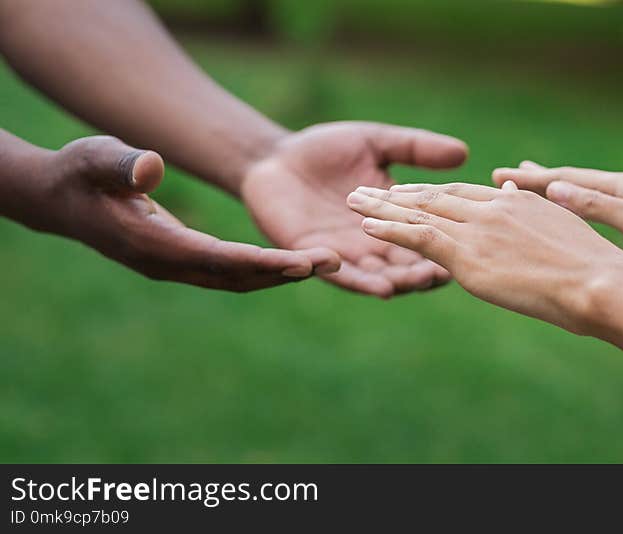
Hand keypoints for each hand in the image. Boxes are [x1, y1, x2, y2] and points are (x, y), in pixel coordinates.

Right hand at [18, 136, 339, 290]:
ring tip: (330, 263)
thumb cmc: (79, 173)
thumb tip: (151, 168)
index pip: (216, 258)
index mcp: (152, 243)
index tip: (301, 264)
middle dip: (286, 272)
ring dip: (281, 273)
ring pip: (237, 278)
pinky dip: (264, 269)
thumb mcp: (95, 158)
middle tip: (335, 263)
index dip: (261, 262)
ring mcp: (175, 267)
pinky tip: (296, 261)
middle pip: (237, 276)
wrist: (61, 200)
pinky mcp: (182, 262)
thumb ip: (121, 164)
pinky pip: (230, 272)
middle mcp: (168, 264)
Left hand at [240, 121, 468, 297]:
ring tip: (416, 282)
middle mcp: (377, 242)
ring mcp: (348, 253)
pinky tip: (378, 285)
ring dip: (400, 282)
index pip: (429, 234)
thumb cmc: (327, 150)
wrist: (274, 158)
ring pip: (381, 276)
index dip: (449, 240)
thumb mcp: (377, 144)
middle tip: (447, 272)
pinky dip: (361, 281)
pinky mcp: (317, 258)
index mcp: (396, 217)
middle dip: (427, 270)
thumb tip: (463, 152)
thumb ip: (416, 149)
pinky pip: (342, 275)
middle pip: (409, 265)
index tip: (473, 244)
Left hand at [346, 181, 622, 334]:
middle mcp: (490, 209)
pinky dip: (391, 231)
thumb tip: (516, 185)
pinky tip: (368, 226)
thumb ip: (531, 203)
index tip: (408, 190)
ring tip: (353, 201)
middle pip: (434, 197)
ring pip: (420, 213)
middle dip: (397, 194)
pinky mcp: (468, 256)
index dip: (431, 192)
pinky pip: (420, 238)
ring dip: (383, 208)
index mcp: (513, 203)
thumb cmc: (592, 263)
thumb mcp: (561, 224)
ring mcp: (477, 231)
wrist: (599, 282)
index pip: (462, 194)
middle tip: (366, 189)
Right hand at [492, 162, 622, 290]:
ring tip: (538, 190)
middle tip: (510, 174)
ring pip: (585, 199)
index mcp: (622, 187)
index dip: (531, 180)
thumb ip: (596, 206)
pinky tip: (578, 219)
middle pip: (573, 182)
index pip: (565, 179)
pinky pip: (599, 216)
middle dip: (540, 179)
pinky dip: (579, 213)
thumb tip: (553, 189)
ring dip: (558, 194)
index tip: (499, 175)